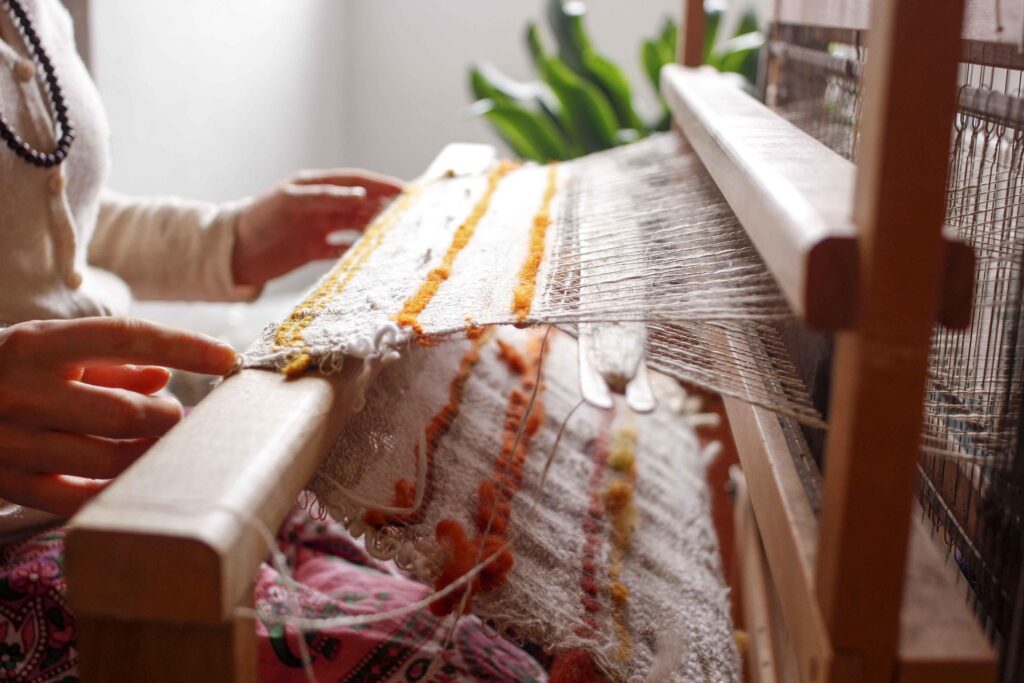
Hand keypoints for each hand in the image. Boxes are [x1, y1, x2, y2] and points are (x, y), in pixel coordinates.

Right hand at [0, 317, 237, 515]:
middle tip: (177, 417)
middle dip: (167, 418)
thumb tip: (164, 376)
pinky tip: (133, 479)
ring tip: (158, 446)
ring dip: (149, 455)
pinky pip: (76, 498)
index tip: (227, 357)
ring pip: (107, 459)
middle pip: (126, 412)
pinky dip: (115, 490)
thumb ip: (109, 362)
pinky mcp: (3, 482)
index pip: (126, 337)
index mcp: (35, 344)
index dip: (183, 347)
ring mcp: (8, 441)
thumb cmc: (2, 371)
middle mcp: (20, 390)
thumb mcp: (45, 349)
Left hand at [231, 169, 403, 287]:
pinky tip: (371, 255)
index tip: (404, 191)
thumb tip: (361, 195)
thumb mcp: (290, 202)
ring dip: (372, 228)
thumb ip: (325, 197)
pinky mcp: (312, 250)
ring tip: (393, 235)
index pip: (355, 182)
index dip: (380, 185)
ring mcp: (317, 228)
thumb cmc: (257, 220)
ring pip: (353, 226)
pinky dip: (356, 251)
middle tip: (407, 216)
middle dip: (382, 207)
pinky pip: (341, 249)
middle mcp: (319, 205)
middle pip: (359, 204)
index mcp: (314, 186)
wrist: (232, 253)